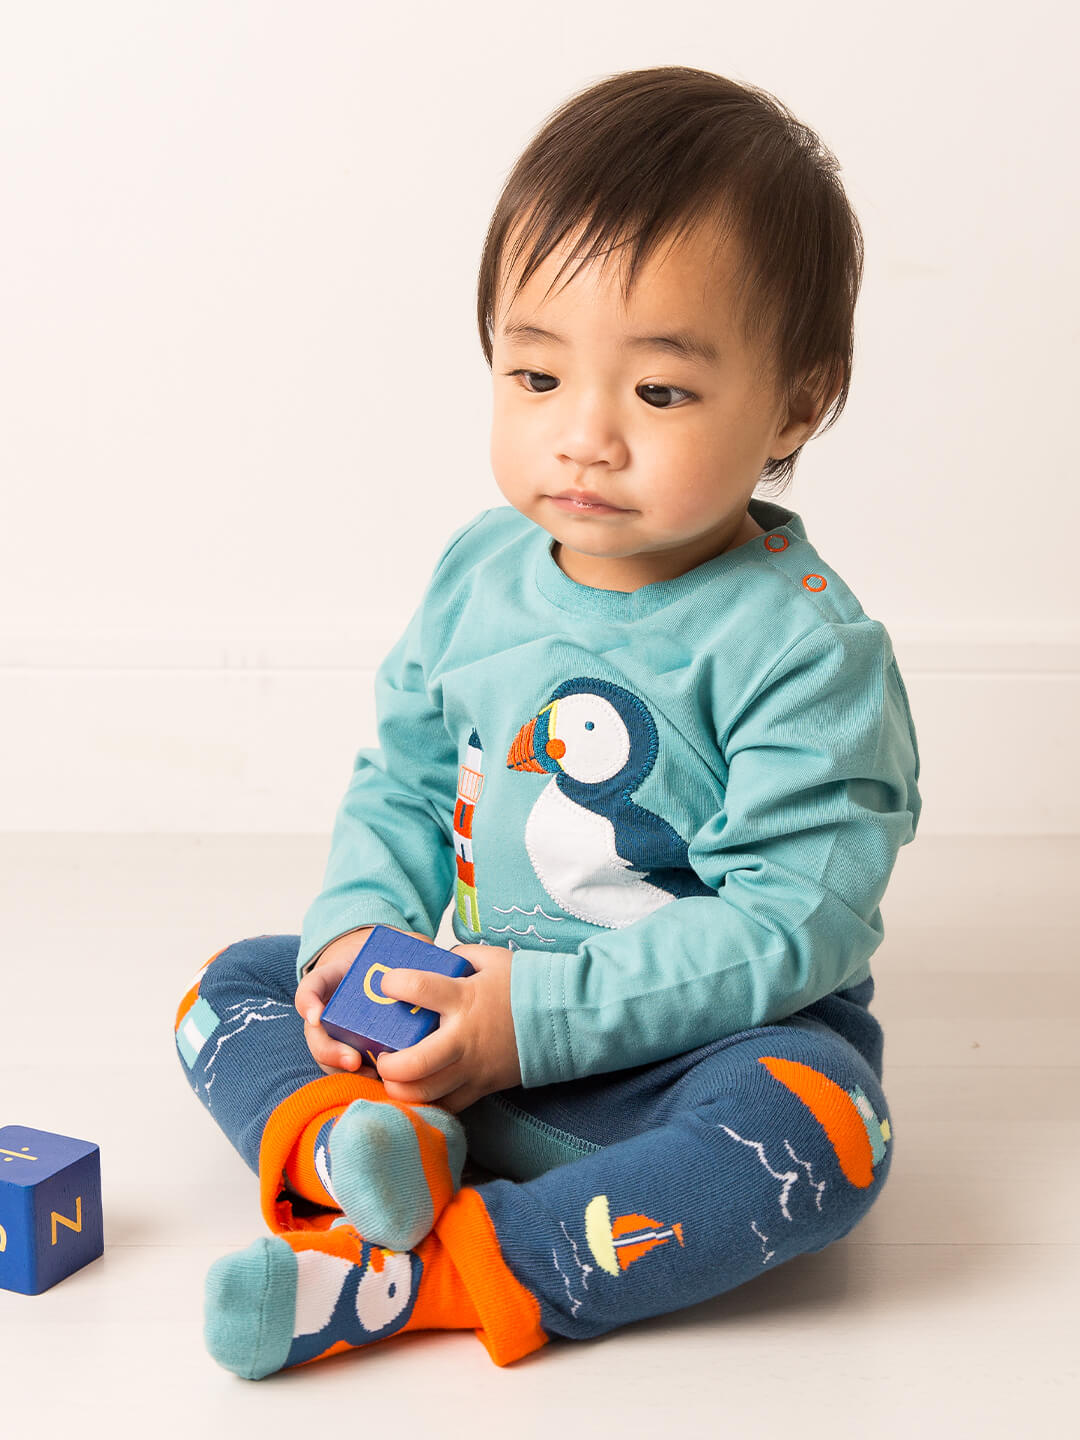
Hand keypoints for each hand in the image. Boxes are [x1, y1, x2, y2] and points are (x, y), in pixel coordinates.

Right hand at [294, 926, 435, 1077]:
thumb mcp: (392, 946)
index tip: (317, 1016)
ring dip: (348, 1075)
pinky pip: (351, 1075)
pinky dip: (365, 1084)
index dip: (309, 1003)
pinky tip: (387, 1089)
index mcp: (332, 982)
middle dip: (331, 1052)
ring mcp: (338, 1038)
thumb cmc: (386, 963)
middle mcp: (328, 1014)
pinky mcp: (355, 1056)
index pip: (312, 988)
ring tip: (373, 1079)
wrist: (380, 979)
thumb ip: (406, 944)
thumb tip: (427, 948)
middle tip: (353, 1061)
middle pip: (317, 1038)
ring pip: (331, 1063)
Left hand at [374, 944, 520, 1113]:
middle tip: (379, 1056)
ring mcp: (474, 1067)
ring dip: (400, 1089)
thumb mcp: (491, 959)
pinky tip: (416, 1092)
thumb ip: (458, 958)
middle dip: (387, 1065)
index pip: (419, 989)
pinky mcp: (483, 1087)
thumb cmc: (524, 985)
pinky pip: (448, 1106)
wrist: (564, 1017)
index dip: (393, 984)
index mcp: (464, 998)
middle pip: (414, 1064)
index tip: (385, 984)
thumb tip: (434, 960)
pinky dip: (427, 1102)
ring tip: (392, 1078)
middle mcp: (464, 1038)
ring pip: (426, 1092)